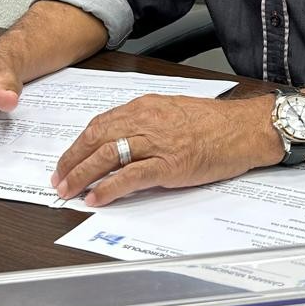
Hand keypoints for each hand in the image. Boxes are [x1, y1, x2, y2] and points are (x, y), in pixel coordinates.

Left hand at [51, 93, 278, 206]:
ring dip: (82, 176)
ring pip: (107, 157)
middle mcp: (146, 121)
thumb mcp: (174, 112)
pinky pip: (130, 176)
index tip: (67, 159)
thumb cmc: (216, 123)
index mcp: (145, 107)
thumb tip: (123, 142)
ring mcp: (157, 143)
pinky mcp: (169, 164)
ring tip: (68, 191)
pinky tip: (96, 198)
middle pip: (96, 139)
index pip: (100, 124)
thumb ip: (147, 123)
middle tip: (59, 179)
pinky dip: (108, 188)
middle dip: (72, 161)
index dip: (78, 144)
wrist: (245, 129)